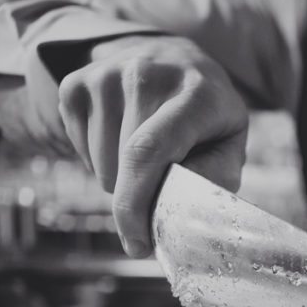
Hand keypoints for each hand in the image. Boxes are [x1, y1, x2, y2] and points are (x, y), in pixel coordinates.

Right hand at [58, 35, 247, 256]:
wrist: (177, 62)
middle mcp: (147, 75)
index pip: (148, 152)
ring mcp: (107, 74)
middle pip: (122, 165)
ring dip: (121, 177)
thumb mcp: (229, 144)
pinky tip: (125, 137)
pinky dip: (100, 159)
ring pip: (100, 163)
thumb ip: (214, 179)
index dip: (136, 204)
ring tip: (148, 154)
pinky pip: (78, 148)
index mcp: (195, 94)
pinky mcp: (77, 82)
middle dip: (138, 198)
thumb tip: (180, 217)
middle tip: (162, 187)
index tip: (137, 243)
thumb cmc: (208, 118)